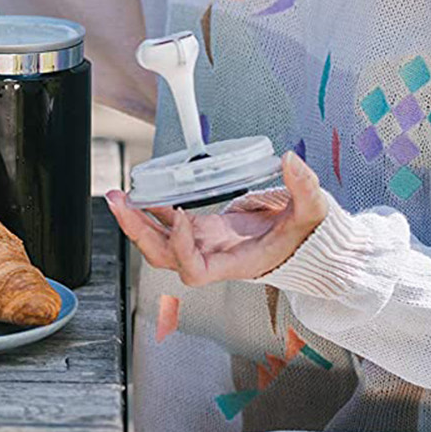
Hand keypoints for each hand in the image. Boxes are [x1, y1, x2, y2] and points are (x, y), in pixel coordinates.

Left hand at [106, 152, 329, 285]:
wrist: (305, 244)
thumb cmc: (307, 238)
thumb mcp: (313, 214)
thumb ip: (306, 189)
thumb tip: (292, 161)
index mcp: (234, 263)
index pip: (194, 269)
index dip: (182, 247)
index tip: (181, 216)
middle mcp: (213, 258)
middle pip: (163, 257)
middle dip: (138, 232)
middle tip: (120, 203)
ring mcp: (204, 244)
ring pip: (159, 242)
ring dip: (136, 221)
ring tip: (117, 196)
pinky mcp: (202, 231)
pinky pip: (168, 224)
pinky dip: (153, 210)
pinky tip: (141, 192)